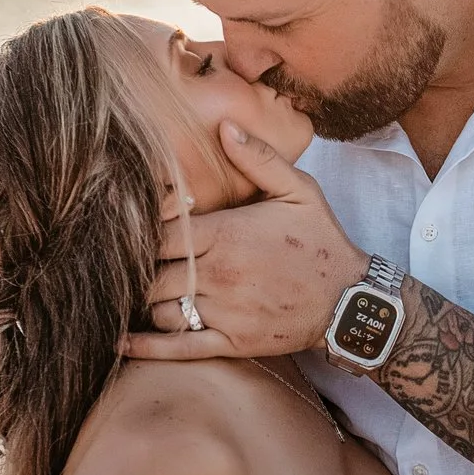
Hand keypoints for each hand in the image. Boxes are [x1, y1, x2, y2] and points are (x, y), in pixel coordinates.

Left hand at [121, 121, 365, 362]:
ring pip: (160, 309)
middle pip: (152, 273)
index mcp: (226, 234)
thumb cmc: (321, 242)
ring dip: (147, 302)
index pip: (160, 234)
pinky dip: (148, 347)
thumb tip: (224, 126)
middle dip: (138, 269)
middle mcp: (219, 274)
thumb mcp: (298, 190)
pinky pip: (179, 348)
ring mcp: (224, 311)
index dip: (139, 232)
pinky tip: (123, 342)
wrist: (349, 300)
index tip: (133, 230)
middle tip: (127, 264)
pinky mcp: (231, 341)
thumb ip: (258, 158)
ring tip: (140, 292)